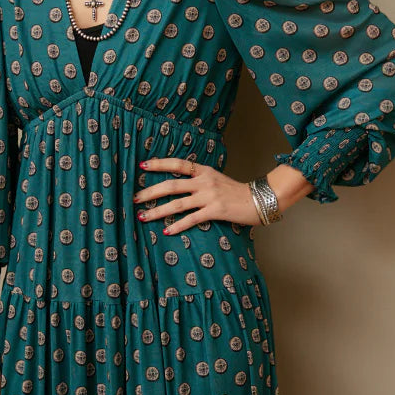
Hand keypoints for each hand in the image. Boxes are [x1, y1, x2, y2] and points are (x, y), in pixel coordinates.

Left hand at [132, 156, 260, 234]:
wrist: (259, 199)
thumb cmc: (237, 192)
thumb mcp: (216, 179)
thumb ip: (199, 179)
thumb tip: (179, 184)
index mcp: (204, 171)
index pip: (178, 164)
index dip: (159, 164)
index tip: (143, 166)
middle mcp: (204, 181)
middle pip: (171, 185)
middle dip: (150, 192)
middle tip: (134, 198)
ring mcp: (209, 196)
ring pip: (177, 204)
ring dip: (157, 211)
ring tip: (142, 217)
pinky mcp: (214, 211)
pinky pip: (191, 219)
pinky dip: (177, 225)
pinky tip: (166, 230)